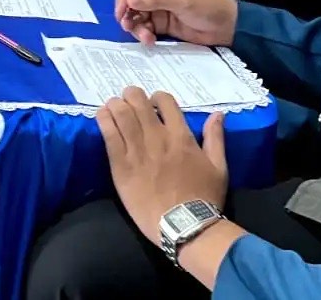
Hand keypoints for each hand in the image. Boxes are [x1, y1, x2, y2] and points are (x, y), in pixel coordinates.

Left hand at [101, 88, 227, 239]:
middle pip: (139, 102)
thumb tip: (217, 114)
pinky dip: (104, 121)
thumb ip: (216, 138)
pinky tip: (101, 115)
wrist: (183, 225)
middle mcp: (157, 138)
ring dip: (116, 104)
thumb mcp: (219, 167)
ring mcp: (137, 151)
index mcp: (181, 136)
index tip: (153, 103)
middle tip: (129, 98)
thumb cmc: (204, 197)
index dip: (157, 97)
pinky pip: (109, 136)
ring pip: (121, 115)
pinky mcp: (121, 166)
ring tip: (113, 104)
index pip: (165, 101)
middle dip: (132, 95)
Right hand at [114, 0, 236, 46]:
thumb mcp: (182, 0)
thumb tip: (130, 0)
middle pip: (132, 1)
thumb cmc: (207, 6)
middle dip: (128, 14)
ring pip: (137, 17)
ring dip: (137, 28)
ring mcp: (158, 8)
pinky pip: (145, 28)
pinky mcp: (161, 24)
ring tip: (145, 37)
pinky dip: (144, 35)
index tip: (121, 12)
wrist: (225, 27)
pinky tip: (150, 41)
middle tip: (128, 27)